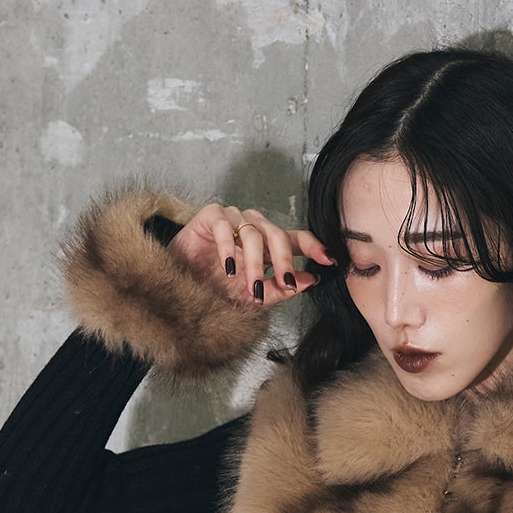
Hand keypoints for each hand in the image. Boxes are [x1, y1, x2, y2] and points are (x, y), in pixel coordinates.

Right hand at [169, 202, 335, 306]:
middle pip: (277, 236)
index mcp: (268, 245)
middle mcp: (254, 228)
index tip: (329, 259)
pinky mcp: (211, 216)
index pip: (296, 239)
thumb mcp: (253, 295)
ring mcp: (233, 220)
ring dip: (254, 265)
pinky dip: (229, 249)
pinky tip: (229, 268)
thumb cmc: (218, 287)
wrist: (182, 284)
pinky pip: (225, 227)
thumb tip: (309, 280)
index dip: (314, 246)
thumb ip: (280, 288)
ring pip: (253, 235)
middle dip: (284, 262)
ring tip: (251, 288)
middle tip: (285, 285)